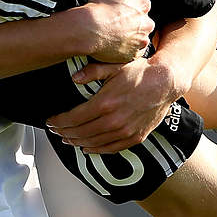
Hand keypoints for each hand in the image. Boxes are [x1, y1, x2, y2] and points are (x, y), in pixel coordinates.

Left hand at [46, 55, 185, 153]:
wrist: (165, 83)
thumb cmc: (140, 72)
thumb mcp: (114, 66)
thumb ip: (93, 71)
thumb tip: (74, 77)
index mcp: (105, 103)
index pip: (73, 118)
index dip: (58, 121)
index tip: (50, 121)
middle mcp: (113, 120)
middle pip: (80, 132)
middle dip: (64, 132)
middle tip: (55, 130)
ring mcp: (124, 131)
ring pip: (93, 143)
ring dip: (76, 142)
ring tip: (67, 138)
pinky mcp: (134, 137)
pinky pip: (110, 148)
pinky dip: (96, 150)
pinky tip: (86, 147)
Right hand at [77, 0, 153, 62]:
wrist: (88, 29)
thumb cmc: (101, 6)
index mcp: (144, 6)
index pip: (142, 5)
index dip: (129, 6)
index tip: (118, 10)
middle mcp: (147, 24)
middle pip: (142, 23)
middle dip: (132, 23)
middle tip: (114, 23)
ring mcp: (140, 42)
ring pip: (138, 38)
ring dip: (129, 37)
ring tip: (112, 35)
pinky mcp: (132, 55)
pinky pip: (131, 52)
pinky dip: (124, 49)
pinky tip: (113, 45)